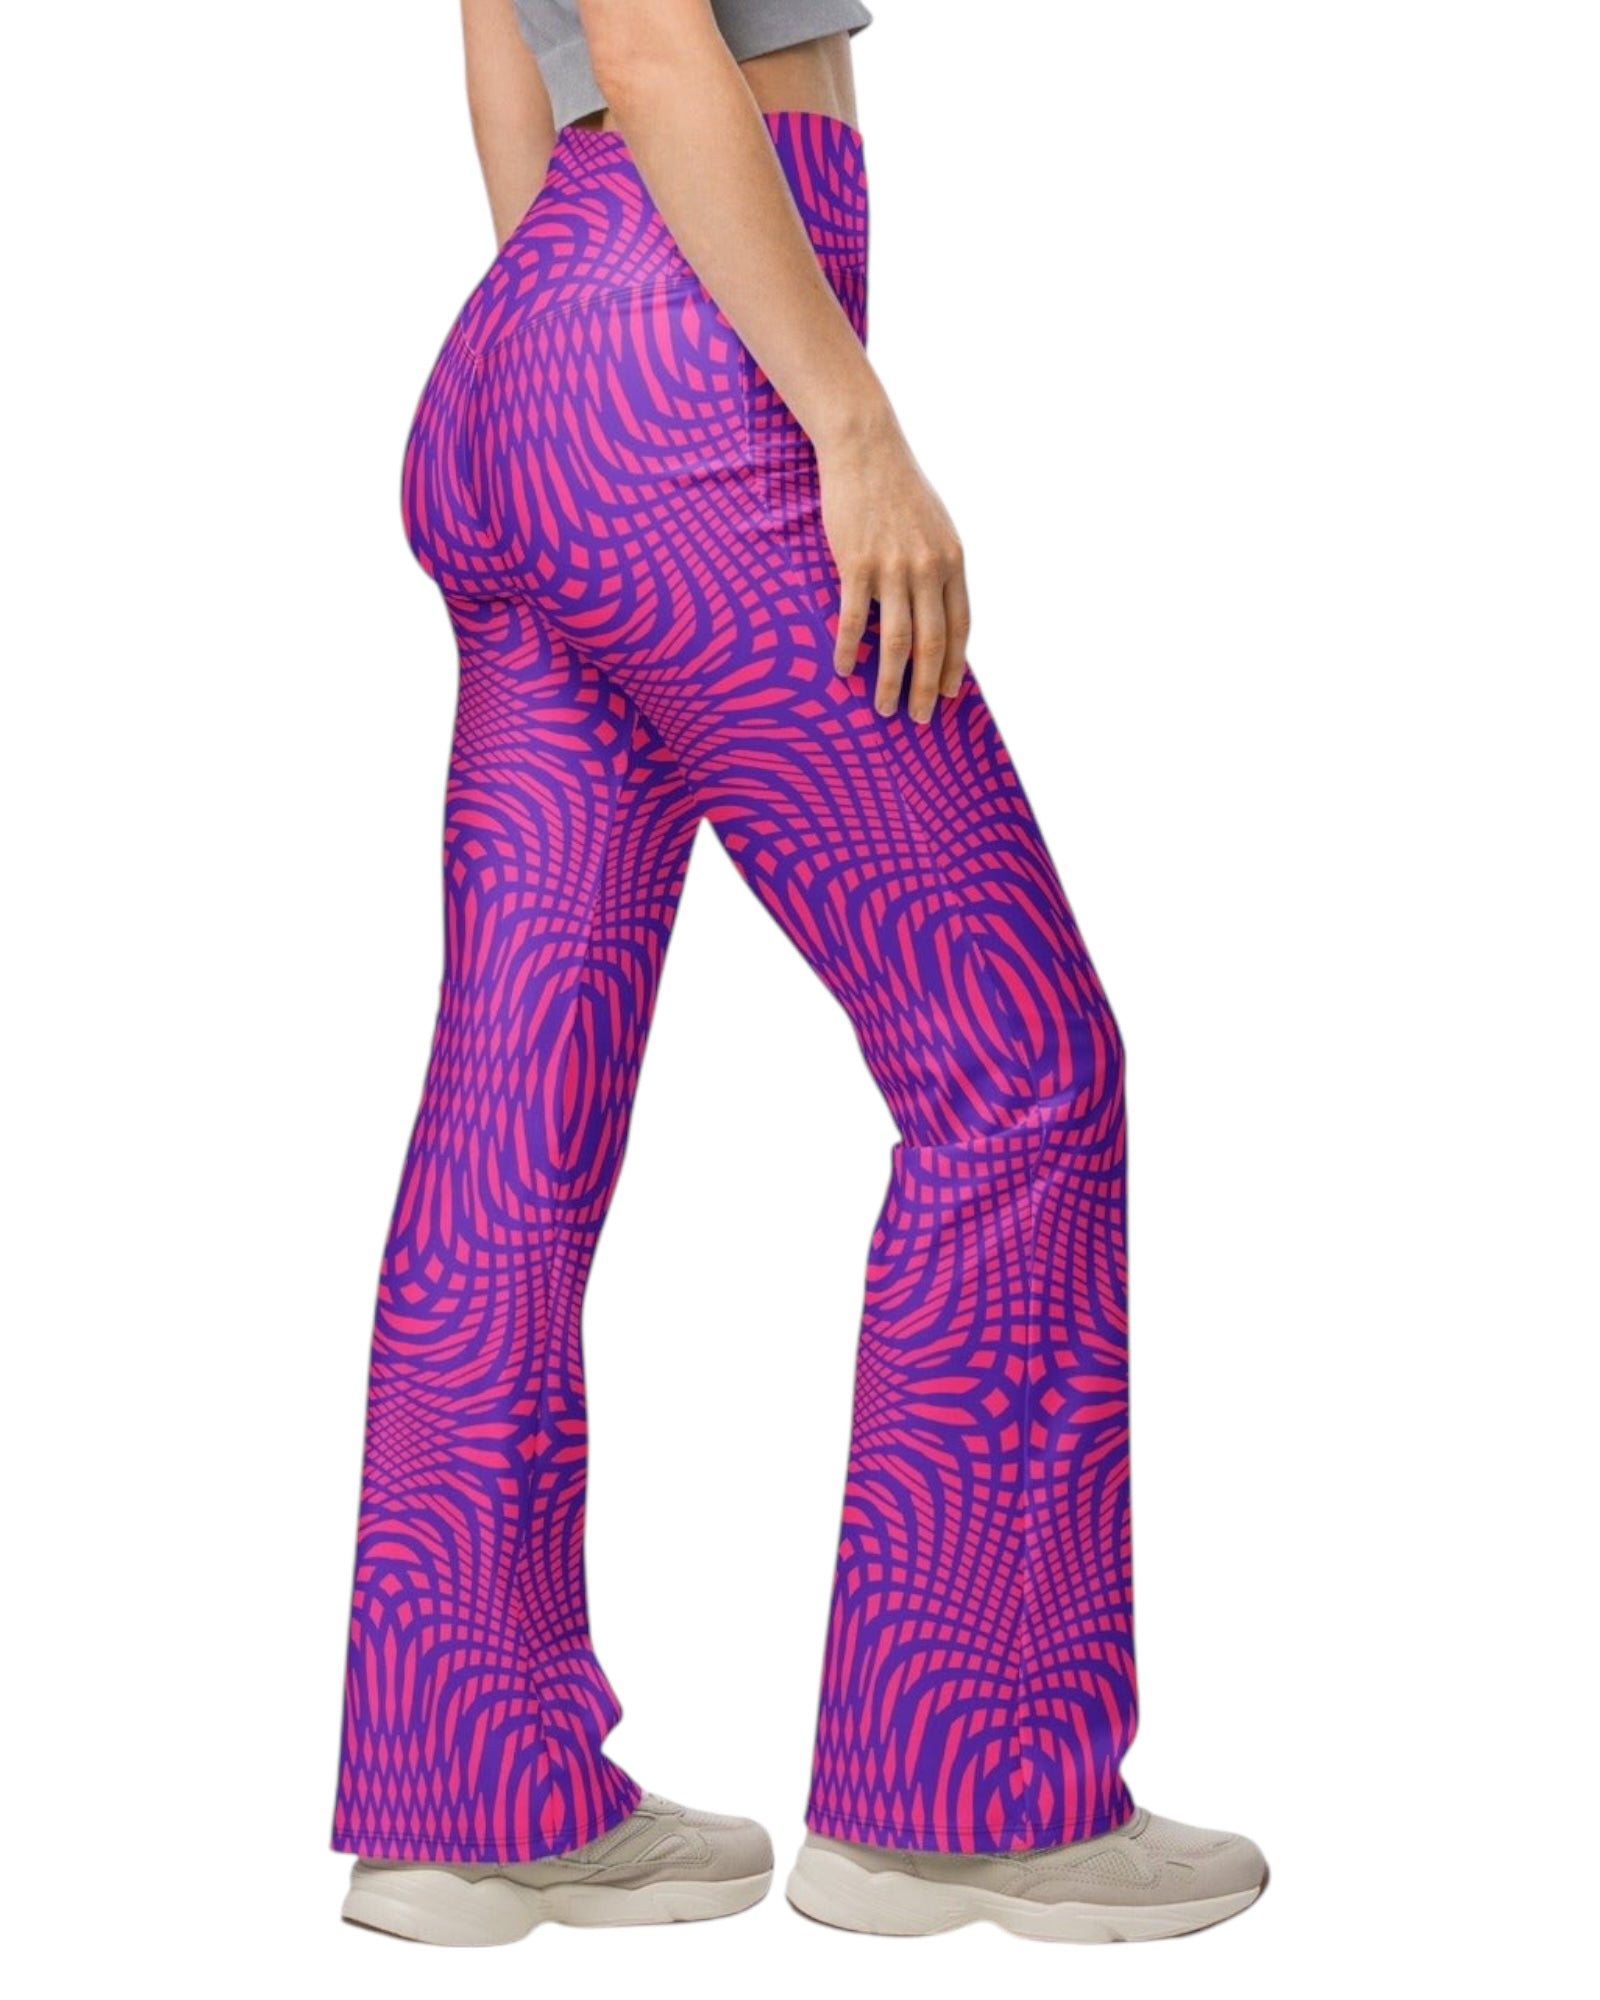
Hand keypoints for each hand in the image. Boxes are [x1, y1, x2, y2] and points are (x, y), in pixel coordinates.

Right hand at [815, 409, 970, 723]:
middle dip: (924, 688)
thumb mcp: (935, 526)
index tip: (947, 694)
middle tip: (917, 718)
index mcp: (951, 561)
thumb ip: (939, 567)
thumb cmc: (898, 488)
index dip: (953, 666)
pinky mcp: (856, 564)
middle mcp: (927, 569)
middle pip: (930, 644)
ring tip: (883, 708)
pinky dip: (848, 650)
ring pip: (895, 641)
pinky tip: (843, 669)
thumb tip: (937, 608)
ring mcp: (892, 567)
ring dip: (889, 681)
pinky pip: (853, 621)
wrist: (866, 448)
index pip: (959, 627)